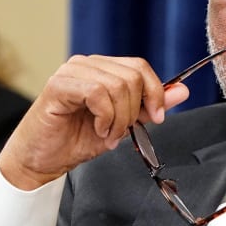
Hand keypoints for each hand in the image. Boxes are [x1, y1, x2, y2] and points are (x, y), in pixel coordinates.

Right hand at [0, 55, 189, 189]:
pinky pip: (98, 93)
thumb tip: (182, 91)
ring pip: (117, 85)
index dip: (155, 92)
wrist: (43, 160)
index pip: (139, 67)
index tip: (156, 118)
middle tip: (122, 132)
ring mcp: (71, 72)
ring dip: (120, 118)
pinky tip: (98, 129)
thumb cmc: (77, 140)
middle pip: (132, 75)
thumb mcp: (124, 124)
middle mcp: (86, 64)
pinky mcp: (58, 85)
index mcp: (102, 69)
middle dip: (135, 110)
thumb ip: (149, 107)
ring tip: (108, 134)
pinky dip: (106, 117)